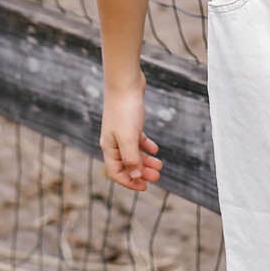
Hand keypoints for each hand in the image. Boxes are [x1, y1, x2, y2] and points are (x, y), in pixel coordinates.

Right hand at [101, 78, 162, 192]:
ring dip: (146, 161)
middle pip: (127, 164)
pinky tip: (155, 149)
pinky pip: (138, 140)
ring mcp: (121, 132)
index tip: (145, 187)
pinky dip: (146, 146)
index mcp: (109, 148)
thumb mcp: (129, 138)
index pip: (116, 173)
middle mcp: (113, 142)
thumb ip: (132, 158)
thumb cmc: (124, 110)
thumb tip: (136, 176)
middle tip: (157, 177)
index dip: (130, 182)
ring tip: (160, 165)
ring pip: (133, 153)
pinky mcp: (130, 123)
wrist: (125, 83)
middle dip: (141, 172)